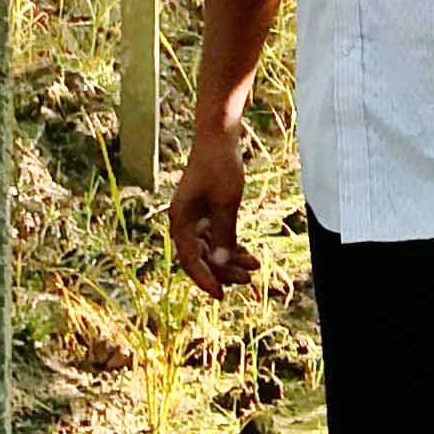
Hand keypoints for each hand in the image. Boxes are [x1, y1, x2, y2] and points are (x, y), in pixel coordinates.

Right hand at [168, 133, 260, 298]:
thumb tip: (223, 264)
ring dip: (230, 260)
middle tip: (248, 280)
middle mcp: (183, 223)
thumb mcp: (226, 202)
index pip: (190, 260)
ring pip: (211, 250)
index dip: (205, 280)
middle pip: (201, 258)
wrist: (219, 138)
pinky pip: (217, 238)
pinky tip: (249, 256)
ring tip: (254, 268)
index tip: (221, 295)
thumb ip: (224, 233)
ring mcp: (194, 219)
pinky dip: (232, 247)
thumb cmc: (220, 166)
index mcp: (180, 221)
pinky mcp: (205, 214)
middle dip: (224, 270)